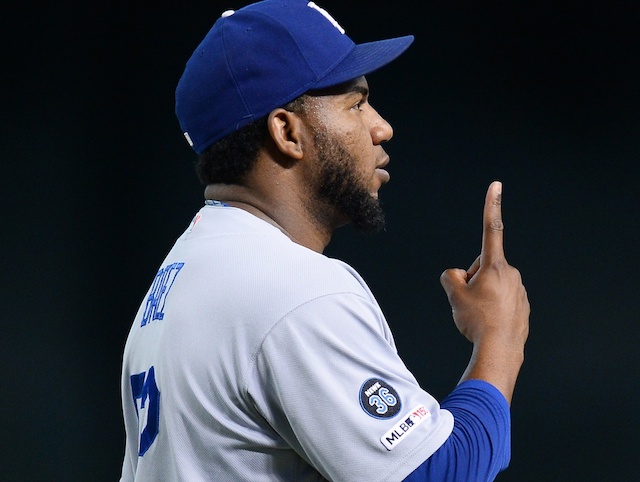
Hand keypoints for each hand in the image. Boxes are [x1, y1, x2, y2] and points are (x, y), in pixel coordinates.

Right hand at [439, 181, 529, 401]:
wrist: (499, 350)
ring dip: (482, 297)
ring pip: (491, 287)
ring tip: (479, 316)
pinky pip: (500, 302)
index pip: (491, 229)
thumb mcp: (454, 295)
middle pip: (482, 269)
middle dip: (473, 281)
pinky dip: (492, 310)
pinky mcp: (523, 307)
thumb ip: (451, 277)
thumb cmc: (477, 320)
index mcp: (495, 266)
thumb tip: (458, 276)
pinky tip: (488, 324)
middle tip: (469, 303)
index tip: (496, 185)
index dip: (491, 205)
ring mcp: (519, 292)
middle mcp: (511, 274)